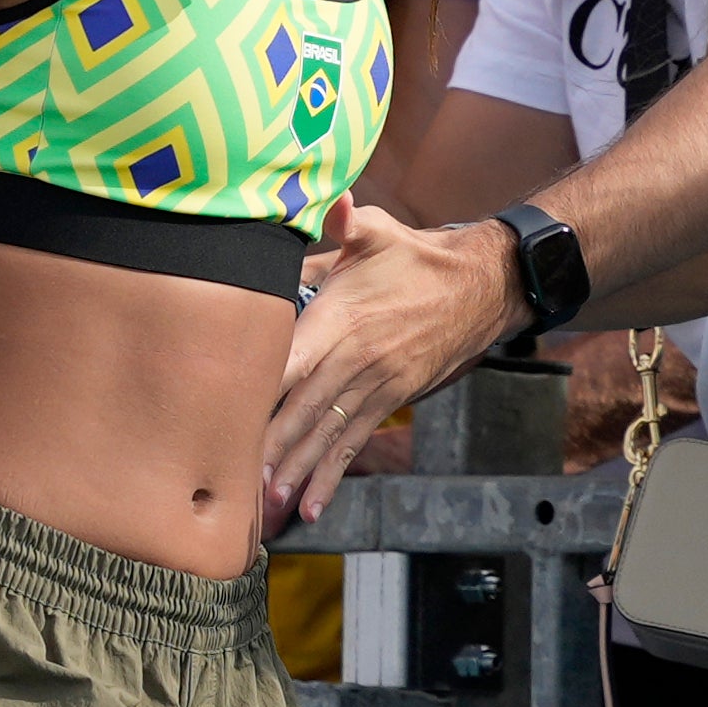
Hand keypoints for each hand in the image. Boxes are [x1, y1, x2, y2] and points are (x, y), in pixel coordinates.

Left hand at [263, 204, 523, 527]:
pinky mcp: (390, 399)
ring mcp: (375, 384)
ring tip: (265, 505)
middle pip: (302, 407)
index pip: (291, 356)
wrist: (482, 286)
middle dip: (268, 446)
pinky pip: (355, 442)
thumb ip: (345, 221)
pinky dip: (332, 475)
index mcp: (341, 316)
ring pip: (326, 432)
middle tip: (234, 482)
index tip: (224, 416)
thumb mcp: (379, 232)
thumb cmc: (418, 256)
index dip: (259, 387)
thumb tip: (331, 200)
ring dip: (295, 470)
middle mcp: (355, 357)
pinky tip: (312, 507)